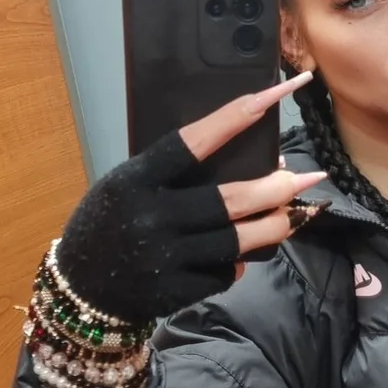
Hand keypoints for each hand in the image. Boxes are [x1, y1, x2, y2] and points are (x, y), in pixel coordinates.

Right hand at [56, 72, 327, 322]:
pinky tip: (242, 255)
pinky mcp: (174, 291)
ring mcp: (163, 258)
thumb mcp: (127, 186)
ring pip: (236, 241)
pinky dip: (236, 263)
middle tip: (306, 178)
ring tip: (295, 216)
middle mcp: (150, 218)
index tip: (273, 96)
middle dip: (275, 189)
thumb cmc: (110, 223)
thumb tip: (246, 163)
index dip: (235, 118)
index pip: (192, 143)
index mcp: (135, 181)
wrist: (81, 289)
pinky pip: (221, 273)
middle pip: (229, 201)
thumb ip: (174, 175)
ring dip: (273, 228)